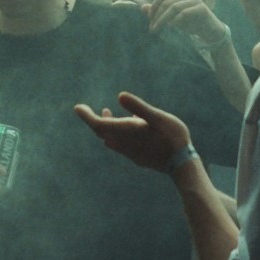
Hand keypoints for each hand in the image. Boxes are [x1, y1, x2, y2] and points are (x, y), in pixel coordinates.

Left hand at [74, 92, 192, 172]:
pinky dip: (117, 133)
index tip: (78, 107)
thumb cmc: (172, 136)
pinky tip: (129, 126)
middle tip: (87, 110)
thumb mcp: (157, 117)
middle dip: (94, 120)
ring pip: (111, 139)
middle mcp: (125, 144)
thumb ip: (138, 106)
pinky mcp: (138, 157)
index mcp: (127, 132)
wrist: (182, 164)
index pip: (98, 125)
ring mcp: (131, 153)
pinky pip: (120, 144)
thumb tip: (120, 95)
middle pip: (102, 132)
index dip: (87, 116)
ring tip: (107, 112)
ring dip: (106, 126)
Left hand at [145, 0, 230, 49]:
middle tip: (152, 28)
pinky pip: (184, 13)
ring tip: (157, 30)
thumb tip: (143, 8)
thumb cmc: (190, 23)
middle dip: (157, 15)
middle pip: (167, 1)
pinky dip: (175, 22)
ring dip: (163, 20)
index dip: (154, 6)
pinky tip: (170, 29)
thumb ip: (159, 12)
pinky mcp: (201, 8)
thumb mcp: (172, 18)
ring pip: (174, 7)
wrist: (210, 31)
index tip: (149, 19)